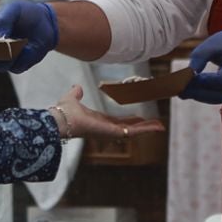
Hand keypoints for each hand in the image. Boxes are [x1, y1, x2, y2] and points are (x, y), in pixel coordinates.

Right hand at [0, 1, 56, 73]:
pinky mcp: (17, 66)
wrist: (46, 22)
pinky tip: (27, 47)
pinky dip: (22, 57)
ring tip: (20, 41)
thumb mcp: (14, 9)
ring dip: (11, 54)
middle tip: (9, 40)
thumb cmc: (25, 13)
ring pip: (0, 65)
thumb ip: (4, 20)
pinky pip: (15, 68)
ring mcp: (4, 59)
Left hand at [51, 85, 166, 143]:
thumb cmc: (64, 112)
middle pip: (129, 129)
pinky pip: (133, 132)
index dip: (130, 120)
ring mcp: (111, 133)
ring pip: (134, 132)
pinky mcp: (114, 134)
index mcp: (99, 122)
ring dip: (147, 129)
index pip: (118, 122)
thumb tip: (77, 87)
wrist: (61, 119)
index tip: (140, 117)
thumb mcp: (73, 98)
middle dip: (143, 126)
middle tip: (156, 124)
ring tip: (160, 126)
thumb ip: (76, 93)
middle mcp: (106, 129)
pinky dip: (145, 130)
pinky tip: (156, 127)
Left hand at [180, 27, 221, 104]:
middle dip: (196, 92)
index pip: (221, 80)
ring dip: (197, 95)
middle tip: (177, 88)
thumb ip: (201, 55)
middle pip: (216, 94)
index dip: (203, 81)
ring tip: (180, 90)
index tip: (186, 78)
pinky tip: (189, 90)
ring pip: (215, 98)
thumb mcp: (216, 42)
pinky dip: (203, 94)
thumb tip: (188, 72)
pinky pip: (216, 97)